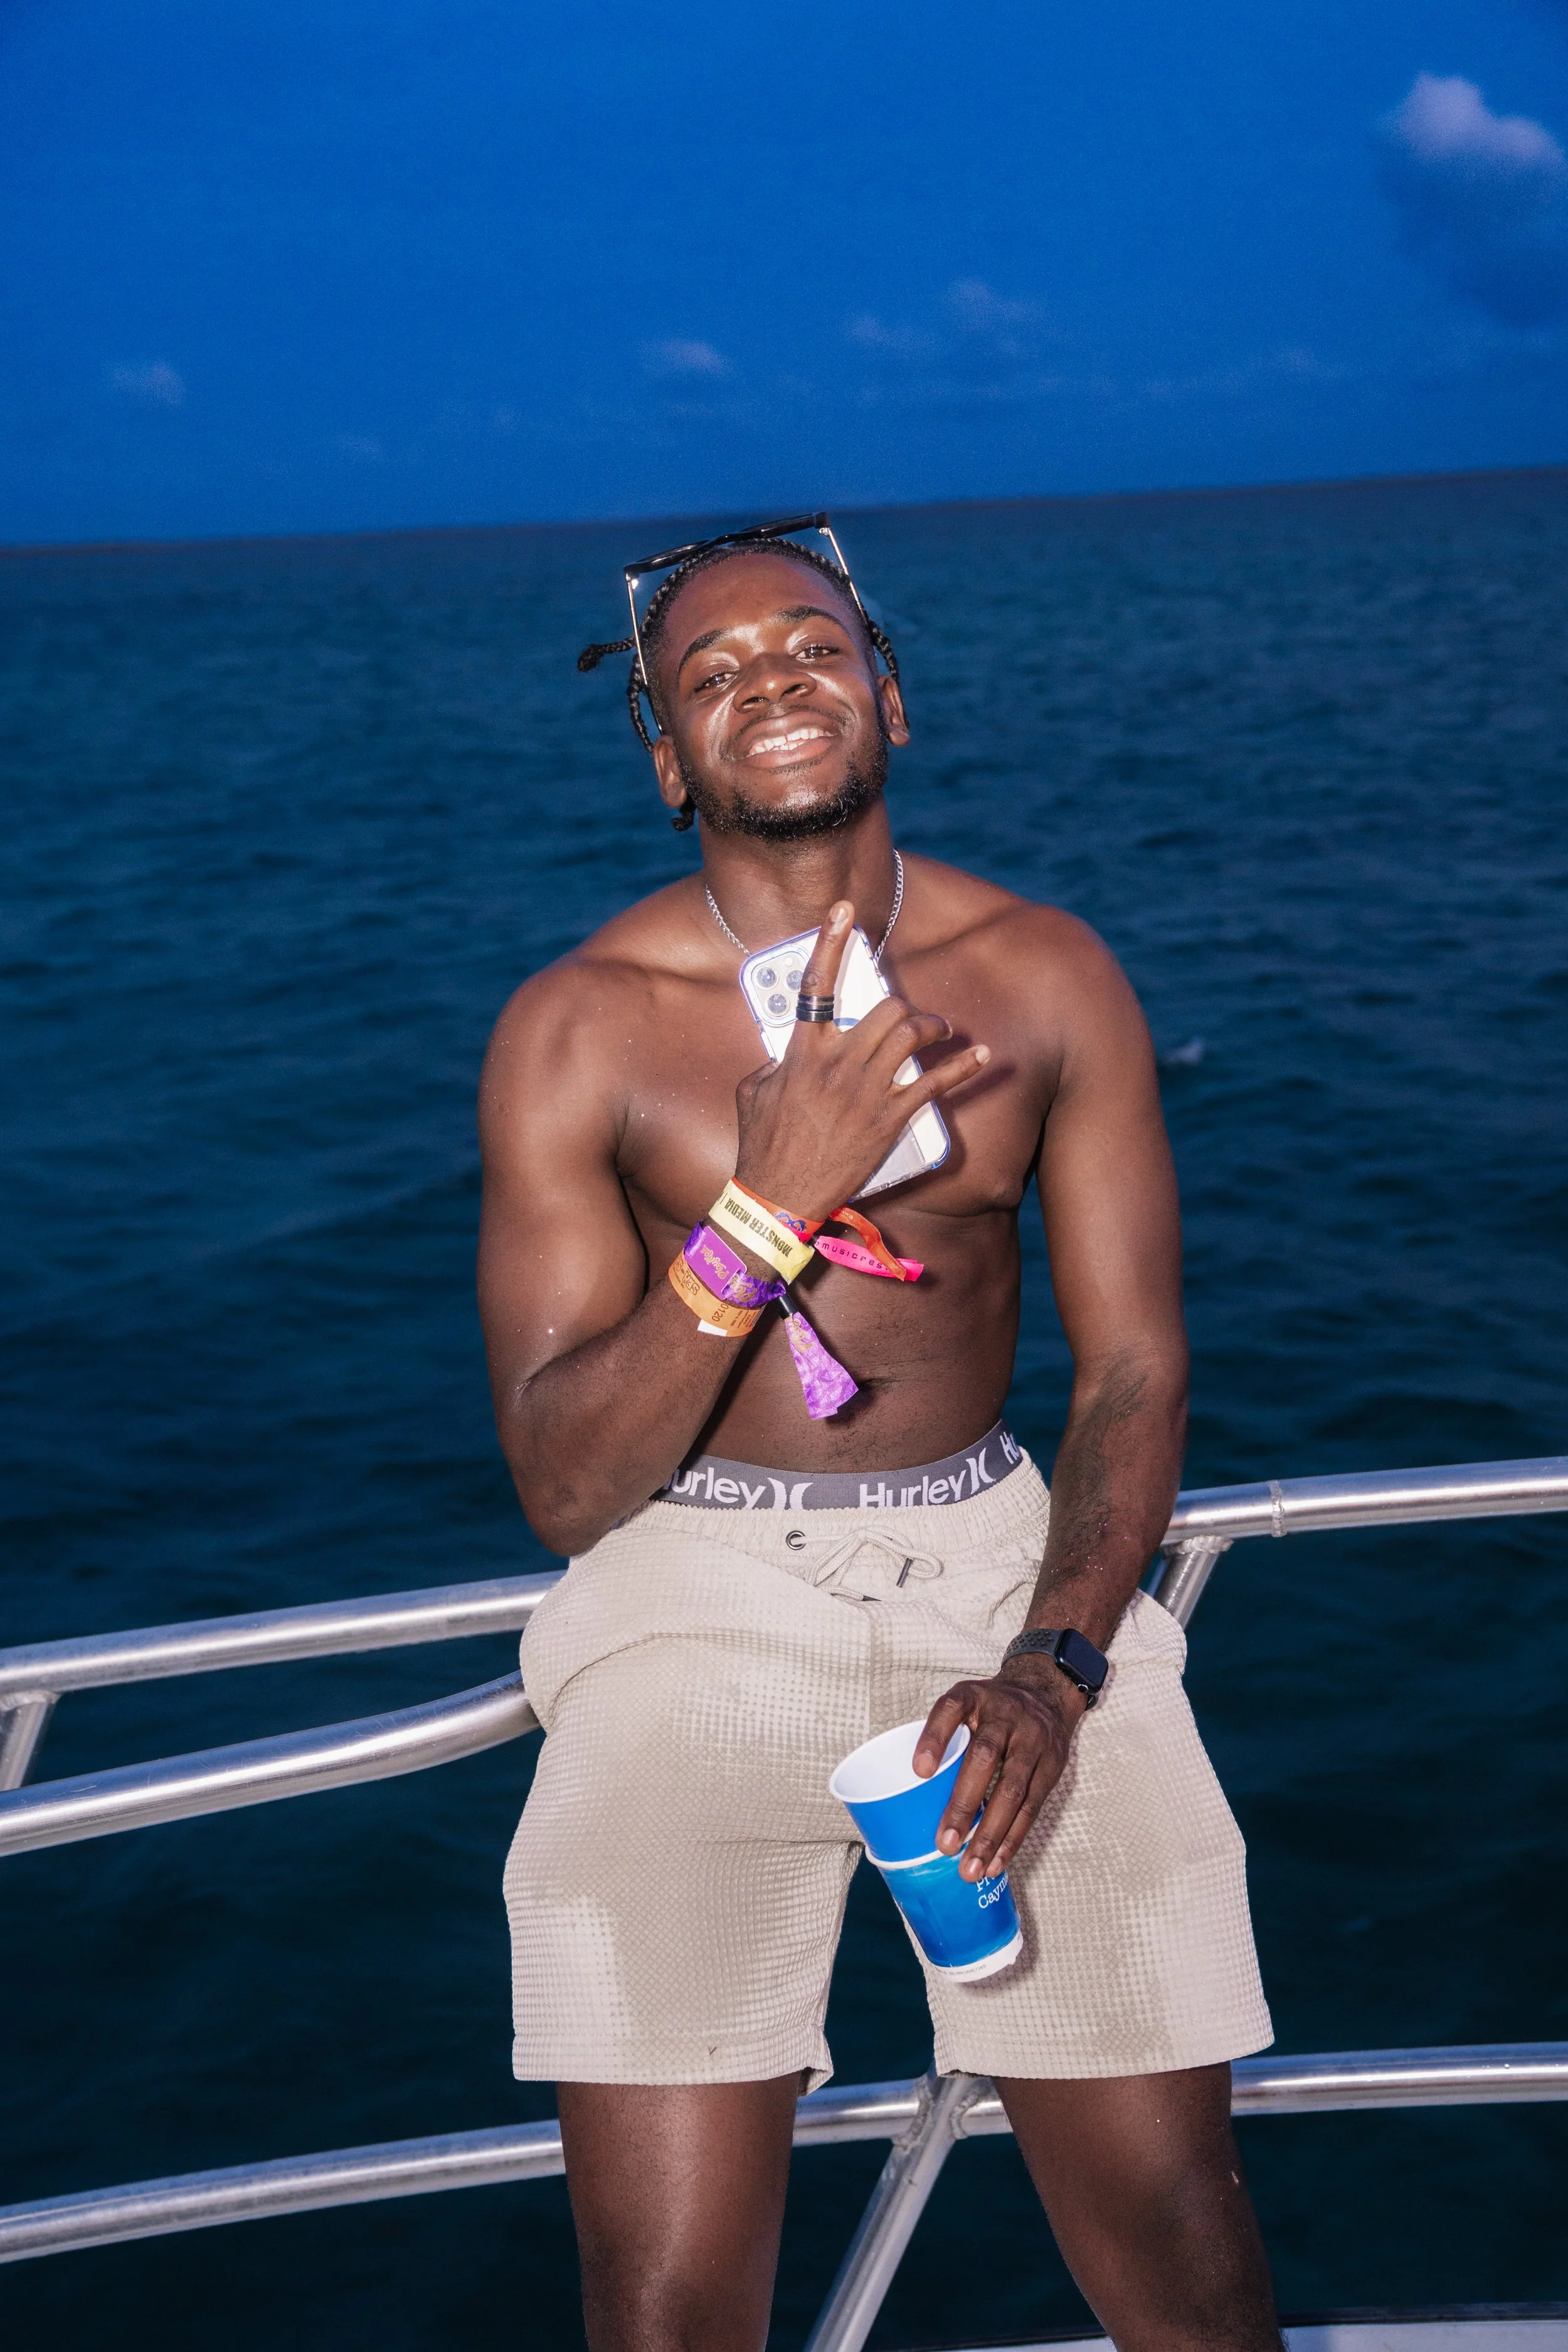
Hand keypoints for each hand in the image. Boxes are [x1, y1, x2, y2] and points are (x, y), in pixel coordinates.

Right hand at [732, 901, 989, 1222]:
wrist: (778, 1197)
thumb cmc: (762, 1147)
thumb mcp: (754, 1093)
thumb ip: (774, 1062)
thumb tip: (789, 1052)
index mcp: (801, 1053)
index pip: (816, 986)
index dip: (831, 943)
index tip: (844, 912)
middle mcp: (837, 1065)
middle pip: (884, 1008)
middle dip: (902, 1006)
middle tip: (908, 1017)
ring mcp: (866, 1091)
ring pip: (911, 1034)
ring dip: (932, 1026)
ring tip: (939, 1031)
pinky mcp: (889, 1119)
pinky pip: (935, 1084)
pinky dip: (963, 1067)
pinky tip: (983, 1056)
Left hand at [913, 1655, 1086, 1882]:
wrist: (1045, 1693)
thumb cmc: (989, 1709)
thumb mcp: (963, 1703)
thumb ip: (939, 1735)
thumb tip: (906, 1791)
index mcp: (974, 1697)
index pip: (950, 1709)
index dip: (934, 1738)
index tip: (919, 1771)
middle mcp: (1006, 1716)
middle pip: (984, 1757)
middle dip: (964, 1804)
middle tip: (945, 1844)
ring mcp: (1033, 1741)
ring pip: (1013, 1791)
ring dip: (991, 1834)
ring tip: (971, 1869)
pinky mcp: (1051, 1766)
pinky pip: (1032, 1807)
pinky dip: (1013, 1838)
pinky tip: (996, 1861)